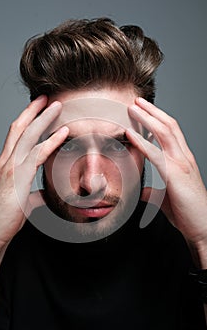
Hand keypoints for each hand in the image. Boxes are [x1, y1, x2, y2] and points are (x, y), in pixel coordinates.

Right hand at [0, 96, 68, 250]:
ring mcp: (11, 168)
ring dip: (44, 119)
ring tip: (57, 106)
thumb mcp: (22, 198)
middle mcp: (6, 161)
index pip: (16, 133)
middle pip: (20, 127)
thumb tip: (46, 193)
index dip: (27, 117)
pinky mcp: (18, 178)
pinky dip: (51, 141)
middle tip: (48, 97)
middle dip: (34, 110)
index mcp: (6, 163)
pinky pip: (37, 154)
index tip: (39, 106)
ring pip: (28, 136)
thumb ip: (34, 192)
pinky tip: (63, 132)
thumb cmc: (5, 215)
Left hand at [126, 97, 206, 247]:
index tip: (143, 111)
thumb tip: (142, 191)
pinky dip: (142, 141)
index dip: (157, 118)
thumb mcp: (167, 198)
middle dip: (152, 111)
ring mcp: (181, 164)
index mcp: (183, 160)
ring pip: (165, 133)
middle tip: (136, 101)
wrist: (202, 228)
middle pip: (168, 126)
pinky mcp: (175, 175)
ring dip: (147, 118)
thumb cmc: (187, 213)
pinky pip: (156, 154)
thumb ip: (154, 191)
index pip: (171, 132)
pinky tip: (130, 133)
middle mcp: (184, 157)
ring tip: (133, 108)